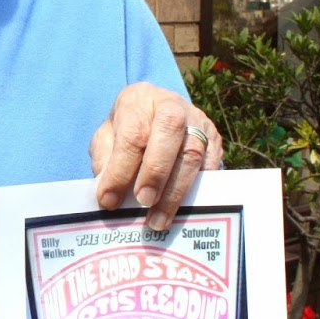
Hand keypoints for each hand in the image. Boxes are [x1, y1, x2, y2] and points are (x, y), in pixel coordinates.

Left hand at [89, 83, 222, 229]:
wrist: (157, 110)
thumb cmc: (128, 128)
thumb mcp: (107, 137)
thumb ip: (105, 161)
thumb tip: (109, 194)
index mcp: (138, 99)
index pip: (132, 134)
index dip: (120, 170)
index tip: (109, 200)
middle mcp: (171, 105)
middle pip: (170, 133)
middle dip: (156, 172)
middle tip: (143, 202)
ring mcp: (198, 121)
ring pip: (193, 154)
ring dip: (176, 191)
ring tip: (159, 219)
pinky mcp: (215, 139)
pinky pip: (211, 166)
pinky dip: (197, 191)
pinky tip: (182, 210)